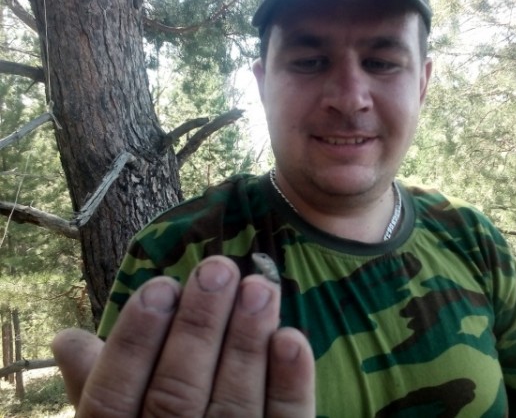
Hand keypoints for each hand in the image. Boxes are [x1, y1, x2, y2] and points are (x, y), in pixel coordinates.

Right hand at [52, 256, 314, 416]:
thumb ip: (96, 386)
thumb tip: (66, 337)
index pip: (113, 397)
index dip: (135, 341)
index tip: (162, 285)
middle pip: (176, 394)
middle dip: (199, 327)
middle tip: (219, 269)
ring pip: (232, 406)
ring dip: (246, 343)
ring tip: (259, 288)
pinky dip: (289, 386)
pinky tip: (291, 339)